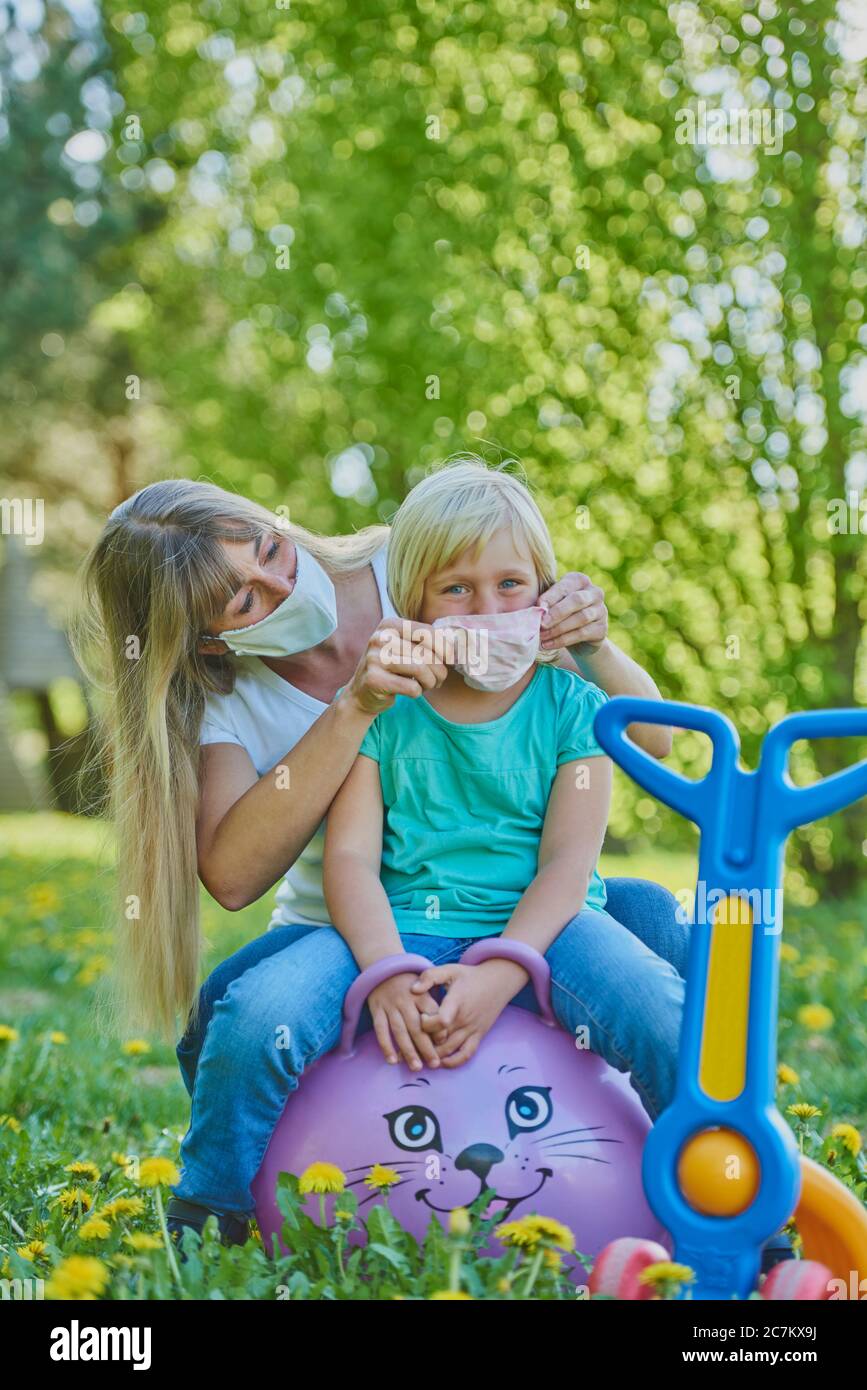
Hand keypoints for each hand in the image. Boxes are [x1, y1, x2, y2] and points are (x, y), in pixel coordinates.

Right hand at [342, 618, 448, 716]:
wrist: (362, 692)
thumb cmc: (392, 668)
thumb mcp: (404, 647)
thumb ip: (424, 641)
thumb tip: (455, 644)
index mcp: (389, 625)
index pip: (426, 632)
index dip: (444, 647)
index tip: (450, 659)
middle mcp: (380, 638)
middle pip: (425, 654)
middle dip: (439, 670)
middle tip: (440, 679)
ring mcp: (374, 658)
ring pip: (420, 670)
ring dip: (431, 682)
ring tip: (428, 685)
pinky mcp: (374, 679)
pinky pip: (411, 688)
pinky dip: (418, 692)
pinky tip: (412, 691)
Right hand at [367, 973, 442, 1070]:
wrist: (383, 967)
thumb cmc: (409, 982)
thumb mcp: (425, 985)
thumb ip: (433, 1004)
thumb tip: (444, 1030)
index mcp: (420, 993)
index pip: (432, 1012)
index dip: (438, 1029)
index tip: (444, 1044)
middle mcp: (405, 1000)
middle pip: (417, 1026)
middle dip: (426, 1047)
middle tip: (434, 1064)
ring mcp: (390, 1005)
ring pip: (399, 1031)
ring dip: (408, 1051)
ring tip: (416, 1067)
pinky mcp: (377, 1010)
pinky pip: (381, 1030)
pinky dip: (386, 1046)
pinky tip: (392, 1060)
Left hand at [410, 960, 527, 1067]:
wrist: (498, 981)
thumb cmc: (470, 975)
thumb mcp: (450, 970)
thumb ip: (430, 976)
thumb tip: (412, 989)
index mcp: (457, 1002)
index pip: (441, 1021)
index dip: (427, 1023)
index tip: (421, 1017)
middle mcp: (464, 1019)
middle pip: (441, 1038)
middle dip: (424, 1042)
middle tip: (412, 1041)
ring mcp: (472, 1029)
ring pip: (450, 1049)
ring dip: (434, 1055)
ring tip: (421, 1054)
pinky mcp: (478, 1035)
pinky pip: (466, 1054)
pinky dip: (453, 1062)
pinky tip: (441, 1062)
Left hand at [539, 573, 607, 654]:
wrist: (578, 637)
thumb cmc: (560, 614)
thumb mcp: (552, 605)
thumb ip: (546, 604)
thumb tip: (536, 610)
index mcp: (579, 580)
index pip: (565, 587)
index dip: (551, 597)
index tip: (538, 607)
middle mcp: (594, 592)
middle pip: (577, 600)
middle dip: (557, 613)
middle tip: (541, 624)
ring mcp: (601, 610)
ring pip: (581, 618)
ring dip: (558, 629)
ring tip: (542, 636)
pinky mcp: (602, 629)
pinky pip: (582, 634)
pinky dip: (563, 640)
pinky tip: (548, 644)